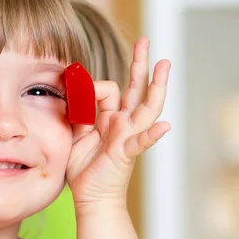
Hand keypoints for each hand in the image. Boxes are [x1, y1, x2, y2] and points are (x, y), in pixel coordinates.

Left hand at [66, 37, 170, 207]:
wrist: (91, 197)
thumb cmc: (85, 168)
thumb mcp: (76, 135)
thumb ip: (78, 114)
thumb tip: (76, 91)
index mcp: (111, 117)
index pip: (107, 90)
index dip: (90, 87)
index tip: (73, 92)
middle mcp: (124, 123)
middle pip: (136, 88)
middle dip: (140, 64)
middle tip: (146, 40)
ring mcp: (128, 136)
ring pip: (146, 107)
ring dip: (157, 86)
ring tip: (165, 65)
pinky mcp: (126, 153)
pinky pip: (141, 142)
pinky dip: (152, 135)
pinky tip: (164, 126)